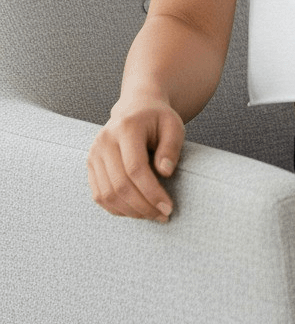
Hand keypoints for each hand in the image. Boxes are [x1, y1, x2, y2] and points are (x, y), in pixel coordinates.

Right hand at [87, 97, 183, 221]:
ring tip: (152, 215)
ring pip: (107, 194)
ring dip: (130, 211)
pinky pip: (99, 195)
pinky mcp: (90, 165)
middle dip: (143, 206)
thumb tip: (165, 173)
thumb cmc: (159, 118)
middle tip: (163, 215)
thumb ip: (171, 147)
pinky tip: (136, 210)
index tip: (168, 207)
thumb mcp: (174, 126)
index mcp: (126, 128)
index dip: (151, 192)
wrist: (137, 107)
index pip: (135, 168)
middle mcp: (105, 141)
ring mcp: (94, 154)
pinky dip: (117, 208)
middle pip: (120, 185)